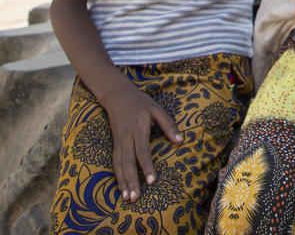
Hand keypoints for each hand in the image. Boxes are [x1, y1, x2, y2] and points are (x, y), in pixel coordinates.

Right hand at [101, 84, 180, 202]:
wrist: (117, 95)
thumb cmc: (140, 102)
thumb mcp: (157, 109)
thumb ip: (168, 125)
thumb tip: (180, 141)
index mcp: (138, 129)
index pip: (142, 151)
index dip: (147, 167)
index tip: (152, 181)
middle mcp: (126, 138)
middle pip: (128, 163)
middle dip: (132, 181)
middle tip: (136, 198)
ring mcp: (118, 142)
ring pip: (119, 165)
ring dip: (123, 183)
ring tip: (128, 198)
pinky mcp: (114, 145)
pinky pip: (115, 163)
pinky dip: (117, 177)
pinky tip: (121, 189)